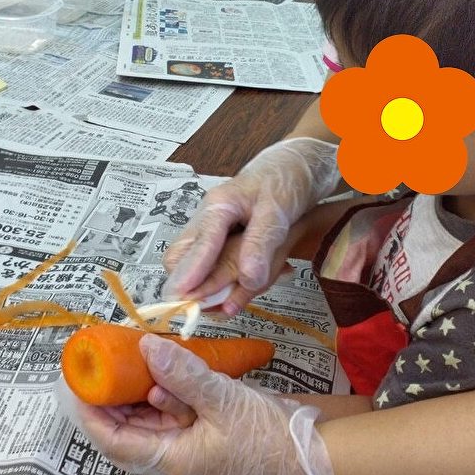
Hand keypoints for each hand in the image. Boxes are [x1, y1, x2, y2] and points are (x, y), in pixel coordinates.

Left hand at [68, 333, 338, 474]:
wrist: (311, 453)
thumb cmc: (268, 437)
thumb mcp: (223, 400)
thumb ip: (182, 374)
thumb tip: (145, 347)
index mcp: (170, 462)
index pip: (113, 441)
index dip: (90, 412)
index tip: (77, 381)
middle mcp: (171, 460)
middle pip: (125, 429)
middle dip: (111, 395)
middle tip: (99, 359)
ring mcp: (186, 448)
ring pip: (147, 418)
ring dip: (137, 388)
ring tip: (126, 354)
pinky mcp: (200, 435)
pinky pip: (170, 412)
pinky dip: (163, 390)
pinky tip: (161, 365)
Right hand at [162, 138, 339, 313]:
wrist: (295, 166)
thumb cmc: (285, 181)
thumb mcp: (278, 211)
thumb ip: (261, 244)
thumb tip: (248, 279)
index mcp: (218, 206)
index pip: (198, 244)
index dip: (189, 273)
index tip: (179, 297)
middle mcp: (207, 219)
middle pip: (180, 257)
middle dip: (189, 285)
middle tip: (209, 308)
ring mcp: (210, 231)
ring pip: (194, 265)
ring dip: (208, 286)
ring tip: (230, 301)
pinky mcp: (219, 241)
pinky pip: (211, 267)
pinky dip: (223, 282)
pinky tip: (243, 286)